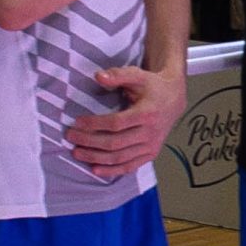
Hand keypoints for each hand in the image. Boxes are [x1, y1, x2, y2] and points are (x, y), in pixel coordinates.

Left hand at [65, 64, 183, 180]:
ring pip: (120, 157)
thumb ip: (118, 75)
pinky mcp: (150, 154)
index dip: (95, 124)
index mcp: (147, 113)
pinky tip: (95, 170)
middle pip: (115, 143)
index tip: (77, 122)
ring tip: (77, 153)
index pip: (116, 123)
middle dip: (90, 142)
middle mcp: (150, 133)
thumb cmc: (152, 86)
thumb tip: (98, 76)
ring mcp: (151, 146)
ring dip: (96, 158)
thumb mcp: (137, 75)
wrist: (174, 100)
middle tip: (71, 137)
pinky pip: (130, 166)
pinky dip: (112, 170)